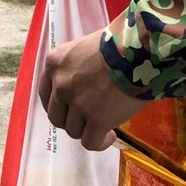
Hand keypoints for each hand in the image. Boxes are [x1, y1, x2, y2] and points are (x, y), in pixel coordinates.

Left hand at [39, 29, 144, 150]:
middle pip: (57, 116)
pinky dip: (99, 143)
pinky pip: (90, 142)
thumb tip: (82, 84)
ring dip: (87, 130)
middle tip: (87, 118)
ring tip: (103, 125)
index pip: (46, 94)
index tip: (69, 109)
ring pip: (73, 130)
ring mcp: (77, 104)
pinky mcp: (97, 120)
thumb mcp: (85, 48)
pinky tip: (110, 135)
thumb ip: (75, 67)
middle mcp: (61, 85)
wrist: (140, 50)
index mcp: (55, 64)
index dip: (58, 105)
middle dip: (71, 120)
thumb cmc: (118, 43)